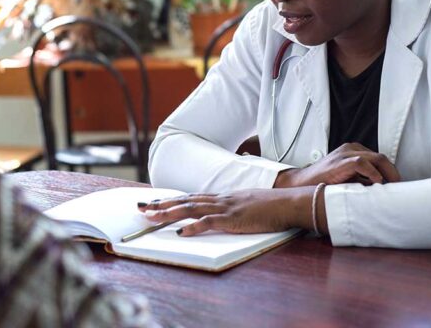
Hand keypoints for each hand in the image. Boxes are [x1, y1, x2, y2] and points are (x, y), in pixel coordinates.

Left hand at [136, 189, 309, 236]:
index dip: (171, 200)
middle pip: (185, 200)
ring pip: (191, 209)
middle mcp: (220, 199)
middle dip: (161, 205)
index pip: (191, 197)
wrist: (288, 202)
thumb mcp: (247, 203)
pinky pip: (210, 223)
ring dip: (169, 213)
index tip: (154, 203)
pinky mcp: (234, 219)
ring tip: (151, 217)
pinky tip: (181, 232)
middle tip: (141, 208)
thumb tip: (223, 211)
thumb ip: (232, 206)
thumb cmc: (271, 205)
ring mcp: (225, 208)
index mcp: (222, 197)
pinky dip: (194, 227)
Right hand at [274, 142, 400, 187]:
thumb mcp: (348, 181)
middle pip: (382, 158)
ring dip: (388, 174)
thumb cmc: (323, 185)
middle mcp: (351, 149)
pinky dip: (372, 173)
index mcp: (353, 152)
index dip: (391, 173)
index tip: (398, 187)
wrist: (300, 185)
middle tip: (399, 190)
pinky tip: (377, 183)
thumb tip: (384, 191)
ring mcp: (345, 153)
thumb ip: (364, 181)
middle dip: (394, 174)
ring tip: (392, 188)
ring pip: (377, 158)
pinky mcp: (340, 161)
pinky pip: (362, 162)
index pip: (380, 160)